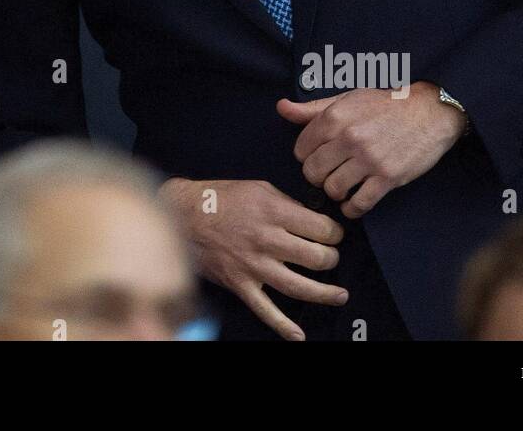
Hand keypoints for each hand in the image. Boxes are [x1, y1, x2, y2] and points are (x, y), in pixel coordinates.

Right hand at [160, 177, 345, 340]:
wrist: (183, 214)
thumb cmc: (219, 198)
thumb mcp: (258, 188)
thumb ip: (286, 204)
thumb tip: (311, 218)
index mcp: (272, 212)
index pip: (321, 228)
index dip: (335, 232)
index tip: (334, 234)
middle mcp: (266, 240)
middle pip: (316, 258)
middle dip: (332, 259)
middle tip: (331, 257)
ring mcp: (253, 265)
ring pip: (298, 287)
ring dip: (324, 293)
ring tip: (339, 295)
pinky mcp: (240, 284)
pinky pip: (265, 310)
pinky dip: (283, 326)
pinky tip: (298, 334)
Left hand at [278, 82, 466, 219]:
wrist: (428, 111)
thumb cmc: (384, 104)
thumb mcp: (345, 99)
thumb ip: (311, 109)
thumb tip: (281, 108)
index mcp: (335, 117)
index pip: (301, 149)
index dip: (306, 156)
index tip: (317, 156)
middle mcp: (349, 138)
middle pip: (313, 172)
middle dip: (316, 176)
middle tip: (327, 174)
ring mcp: (369, 160)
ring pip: (333, 189)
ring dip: (334, 192)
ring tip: (341, 185)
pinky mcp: (388, 177)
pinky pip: (359, 204)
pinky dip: (352, 208)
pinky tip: (353, 202)